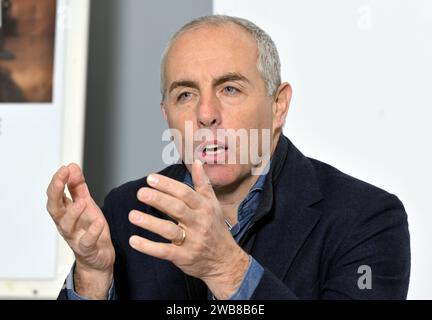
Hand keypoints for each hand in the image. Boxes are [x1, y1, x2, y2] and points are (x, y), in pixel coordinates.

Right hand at [46, 163, 114, 298]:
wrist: (99, 256)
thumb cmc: (89, 228)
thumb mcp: (85, 204)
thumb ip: (78, 187)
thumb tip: (72, 167)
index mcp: (64, 212)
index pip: (55, 195)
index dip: (57, 181)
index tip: (65, 168)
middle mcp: (65, 224)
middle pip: (53, 208)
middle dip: (55, 191)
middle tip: (62, 176)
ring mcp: (74, 237)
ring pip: (66, 226)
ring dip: (72, 212)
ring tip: (81, 201)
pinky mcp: (87, 249)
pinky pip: (86, 241)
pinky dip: (92, 232)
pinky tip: (98, 222)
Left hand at [128, 160, 249, 298]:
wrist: (225, 260)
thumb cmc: (216, 229)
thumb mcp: (213, 204)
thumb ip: (203, 183)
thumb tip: (198, 162)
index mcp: (204, 208)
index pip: (185, 193)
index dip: (167, 185)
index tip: (151, 178)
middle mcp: (199, 223)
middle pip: (177, 209)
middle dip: (159, 200)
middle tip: (141, 192)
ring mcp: (192, 241)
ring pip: (170, 230)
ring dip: (150, 223)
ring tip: (132, 215)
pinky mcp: (184, 257)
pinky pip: (165, 252)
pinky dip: (149, 247)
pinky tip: (134, 241)